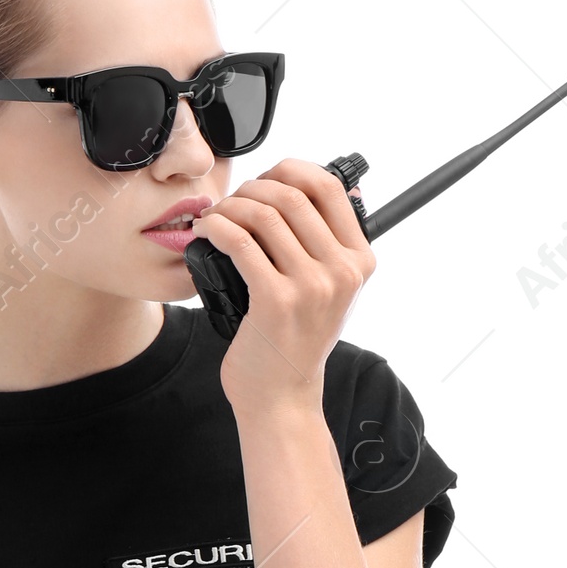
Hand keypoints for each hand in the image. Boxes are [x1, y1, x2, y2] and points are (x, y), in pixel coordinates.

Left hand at [189, 158, 376, 410]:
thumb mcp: (331, 291)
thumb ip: (331, 245)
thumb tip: (340, 188)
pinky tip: (206, 232)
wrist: (282, 397)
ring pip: (264, 214)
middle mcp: (342, 271)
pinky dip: (217, 227)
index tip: (266, 180)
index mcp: (360, 260)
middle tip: (232, 202)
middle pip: (293, 195)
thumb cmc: (296, 341)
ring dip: (230, 206)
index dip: (292, 170)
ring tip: (215, 218)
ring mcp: (312, 286)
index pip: (330, 187)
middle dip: (253, 188)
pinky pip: (240, 242)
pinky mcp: (276, 300)